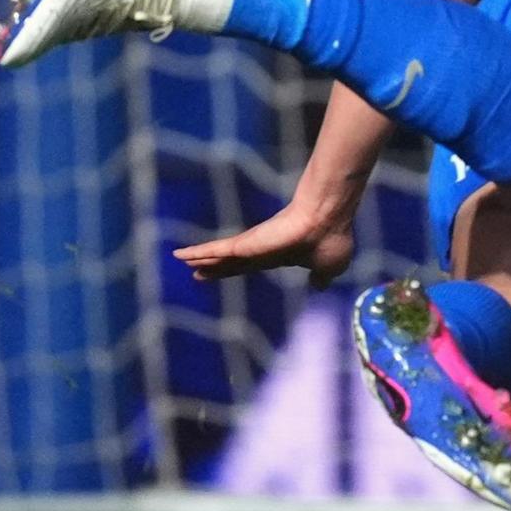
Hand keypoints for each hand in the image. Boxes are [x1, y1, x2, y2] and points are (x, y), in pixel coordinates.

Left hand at [175, 184, 358, 285]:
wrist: (326, 223)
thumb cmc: (330, 240)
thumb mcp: (328, 267)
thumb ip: (320, 278)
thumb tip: (319, 286)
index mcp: (278, 256)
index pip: (250, 265)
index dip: (235, 270)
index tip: (222, 273)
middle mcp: (261, 249)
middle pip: (231, 260)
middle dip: (214, 266)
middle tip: (194, 271)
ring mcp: (252, 244)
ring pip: (221, 253)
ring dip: (201, 257)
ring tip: (180, 258)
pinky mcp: (246, 242)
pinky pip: (217, 249)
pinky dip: (200, 252)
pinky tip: (183, 255)